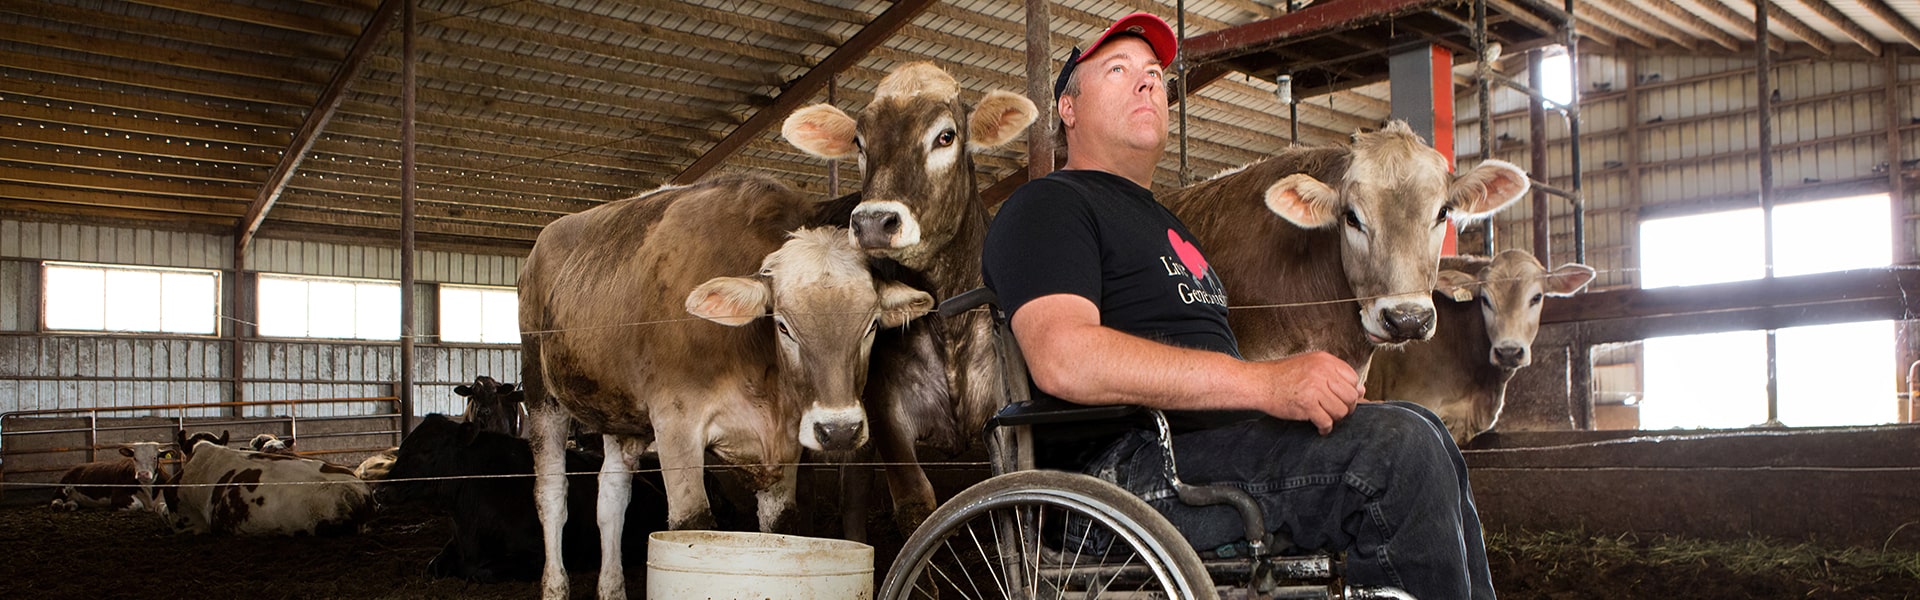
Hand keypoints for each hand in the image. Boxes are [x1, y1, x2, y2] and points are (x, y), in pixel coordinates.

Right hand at [1247, 351, 1363, 434]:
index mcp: (1325, 360)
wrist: (1259, 383)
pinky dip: (1324, 428)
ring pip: (1341, 411)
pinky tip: (1319, 426)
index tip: (1340, 398)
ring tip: (1324, 417)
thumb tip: (1361, 390)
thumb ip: (1334, 375)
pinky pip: (1327, 421)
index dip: (1349, 391)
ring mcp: (1315, 388)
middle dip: (1345, 407)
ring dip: (1334, 418)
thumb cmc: (1282, 376)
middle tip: (1334, 411)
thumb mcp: (1310, 366)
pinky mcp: (1307, 404)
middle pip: (1350, 396)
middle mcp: (1322, 372)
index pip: (1353, 378)